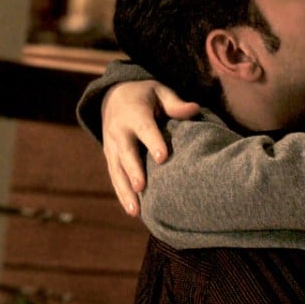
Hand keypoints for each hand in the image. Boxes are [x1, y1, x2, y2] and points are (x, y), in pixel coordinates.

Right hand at [101, 81, 199, 215]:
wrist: (113, 96)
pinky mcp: (110, 158)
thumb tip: (195, 109)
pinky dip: (122, 194)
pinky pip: (115, 177)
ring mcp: (112, 147)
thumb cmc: (145, 95)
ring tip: (136, 211)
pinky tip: (133, 211)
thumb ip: (174, 103)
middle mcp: (119, 132)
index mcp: (133, 114)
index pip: (144, 129)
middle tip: (142, 187)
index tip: (162, 157)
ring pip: (117, 171)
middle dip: (134, 170)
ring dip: (125, 191)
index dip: (153, 142)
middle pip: (127, 153)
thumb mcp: (159, 92)